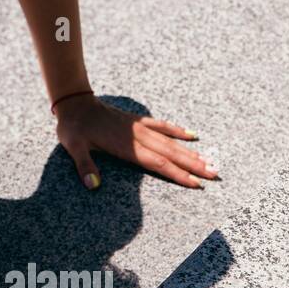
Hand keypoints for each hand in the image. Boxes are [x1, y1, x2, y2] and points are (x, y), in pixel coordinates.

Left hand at [53, 94, 218, 189]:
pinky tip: (193, 135)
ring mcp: (140, 127)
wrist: (75, 102)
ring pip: (170, 141)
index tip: (195, 183)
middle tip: (215, 174)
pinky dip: (177, 130)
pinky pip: (162, 125)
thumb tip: (93, 185)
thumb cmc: (73, 127)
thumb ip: (85, 166)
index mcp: (126, 146)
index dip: (176, 173)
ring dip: (190, 152)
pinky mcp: (138, 120)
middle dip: (193, 165)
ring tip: (210, 161)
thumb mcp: (74, 147)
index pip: (157, 163)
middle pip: (170, 153)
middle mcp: (138, 137)